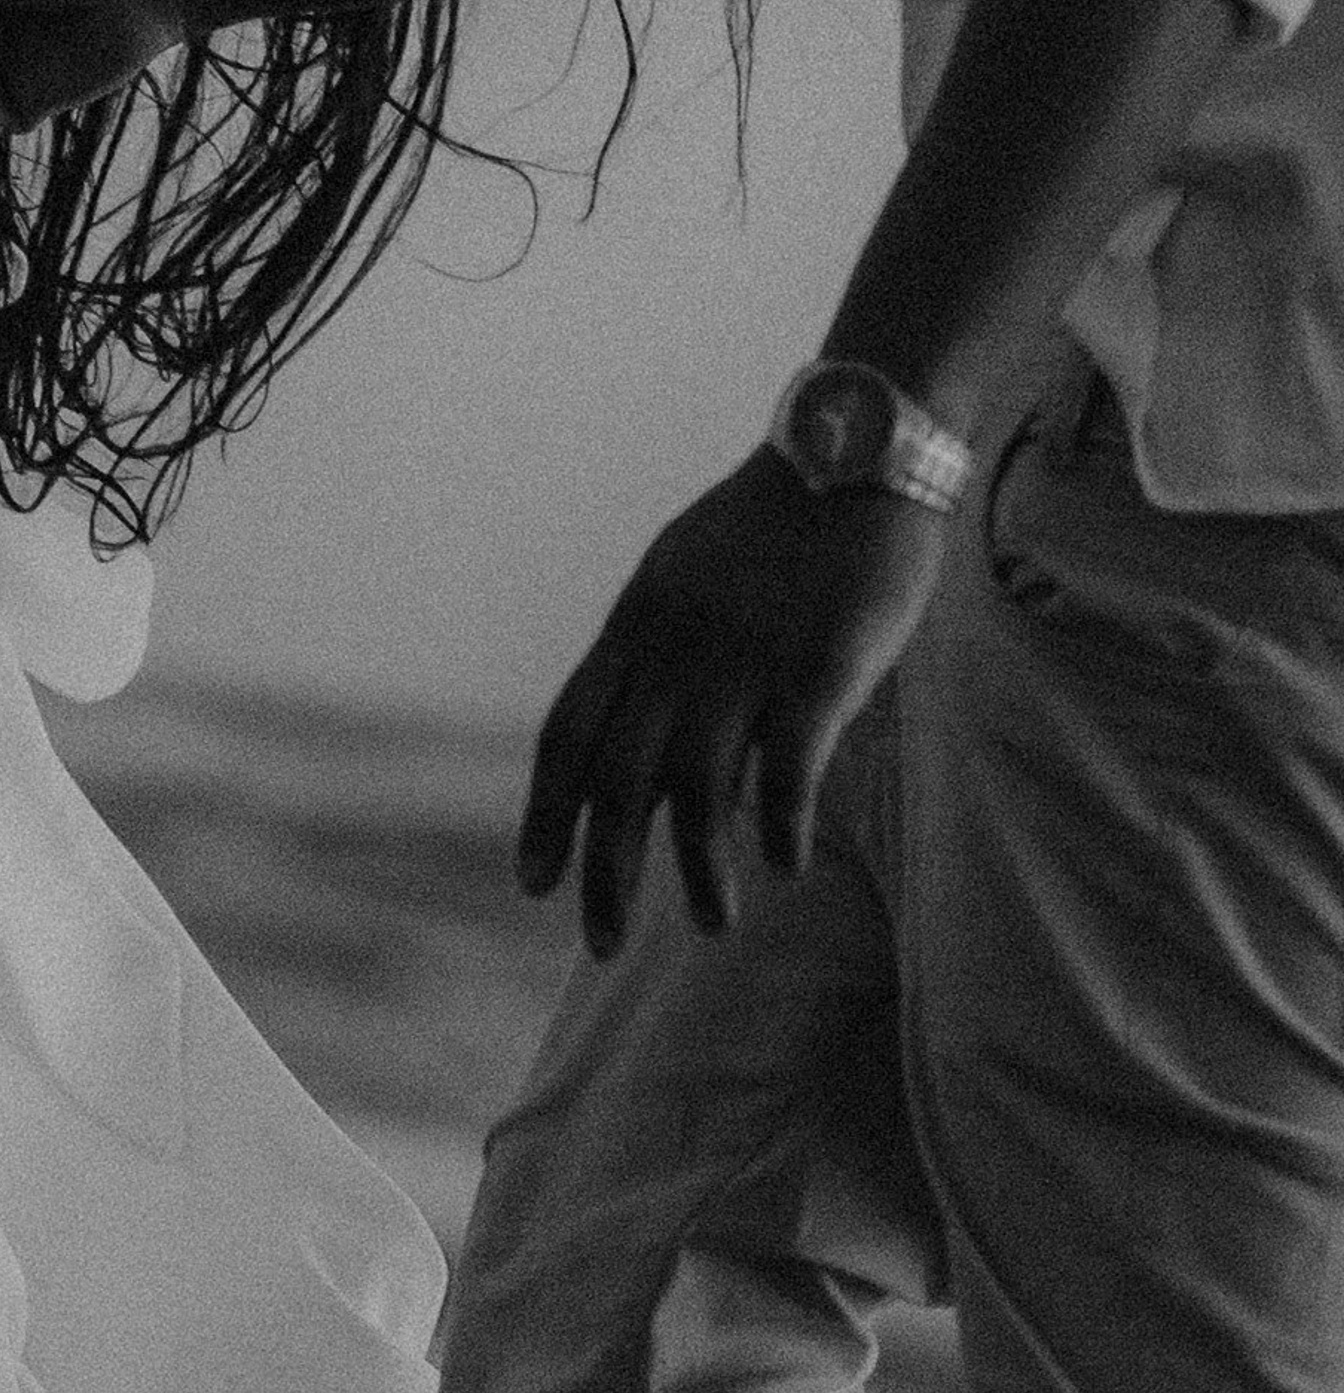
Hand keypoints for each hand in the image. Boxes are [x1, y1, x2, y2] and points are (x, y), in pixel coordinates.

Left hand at [518, 449, 949, 959]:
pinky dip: (779, 828)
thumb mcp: (680, 576)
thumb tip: (629, 741)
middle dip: (605, 874)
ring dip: (699, 872)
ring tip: (712, 928)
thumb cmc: (774, 524)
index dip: (545, 815)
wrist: (859, 445)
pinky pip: (788, 770)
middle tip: (599, 947)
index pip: (567, 736)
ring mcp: (746, 662)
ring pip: (699, 790)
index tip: (533, 884)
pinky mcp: (819, 669)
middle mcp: (677, 652)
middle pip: (621, 783)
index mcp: (636, 628)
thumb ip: (650, 656)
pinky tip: (785, 870)